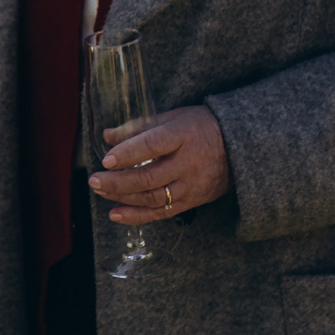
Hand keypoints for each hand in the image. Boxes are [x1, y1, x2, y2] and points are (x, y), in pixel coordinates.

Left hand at [88, 105, 229, 225]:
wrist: (240, 147)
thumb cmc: (201, 127)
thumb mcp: (174, 118)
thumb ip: (139, 127)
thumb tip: (107, 135)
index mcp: (184, 135)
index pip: (153, 145)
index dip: (128, 153)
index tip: (106, 159)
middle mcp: (189, 163)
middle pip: (149, 177)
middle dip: (118, 181)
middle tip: (94, 180)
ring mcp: (192, 185)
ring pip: (154, 198)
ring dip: (123, 198)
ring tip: (101, 191)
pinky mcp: (193, 201)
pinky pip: (163, 213)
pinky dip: (137, 216)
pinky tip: (116, 214)